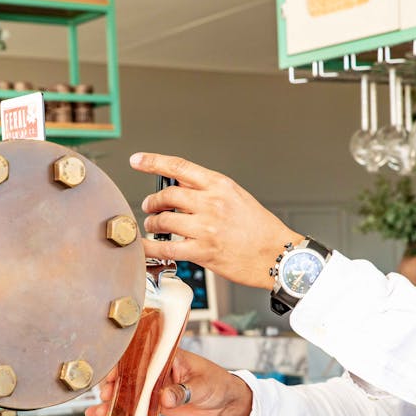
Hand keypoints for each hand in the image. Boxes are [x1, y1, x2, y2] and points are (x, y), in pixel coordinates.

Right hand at [85, 349, 252, 415]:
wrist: (227, 405)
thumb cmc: (219, 384)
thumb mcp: (202, 385)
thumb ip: (183, 391)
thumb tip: (166, 397)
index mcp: (169, 357)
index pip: (141, 355)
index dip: (123, 363)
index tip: (113, 373)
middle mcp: (158, 371)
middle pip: (129, 374)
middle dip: (113, 383)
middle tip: (106, 394)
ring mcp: (155, 388)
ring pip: (128, 391)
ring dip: (112, 400)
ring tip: (99, 409)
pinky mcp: (156, 404)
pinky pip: (136, 408)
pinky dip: (120, 413)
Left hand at [131, 152, 302, 289]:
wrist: (278, 255)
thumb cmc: (261, 229)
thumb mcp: (237, 197)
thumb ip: (209, 191)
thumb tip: (180, 187)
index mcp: (220, 186)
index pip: (179, 167)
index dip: (153, 162)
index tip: (137, 160)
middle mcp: (211, 203)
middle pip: (167, 195)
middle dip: (152, 202)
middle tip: (149, 206)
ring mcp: (206, 228)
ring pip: (163, 220)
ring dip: (152, 224)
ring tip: (153, 226)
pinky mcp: (202, 251)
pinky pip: (166, 249)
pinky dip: (151, 248)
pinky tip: (145, 247)